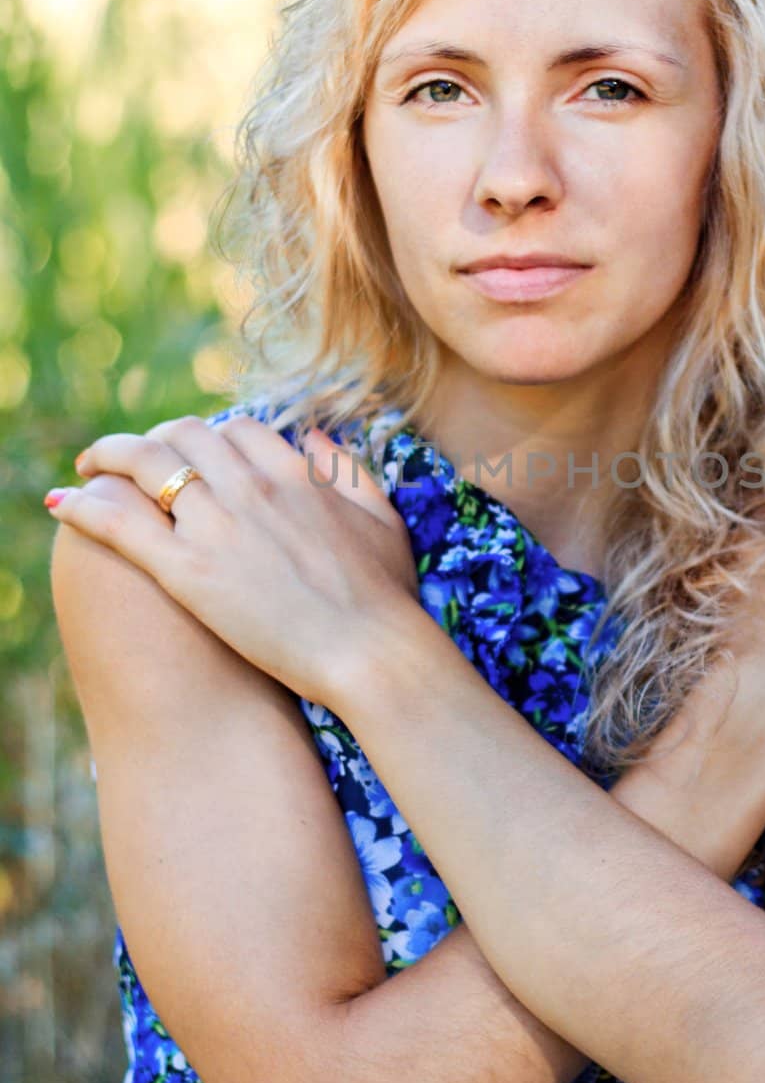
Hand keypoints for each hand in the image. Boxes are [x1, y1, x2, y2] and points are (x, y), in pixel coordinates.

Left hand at [45, 415, 420, 707]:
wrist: (372, 653)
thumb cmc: (386, 599)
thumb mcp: (381, 520)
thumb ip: (350, 472)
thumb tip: (317, 438)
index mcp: (296, 474)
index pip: (235, 429)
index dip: (209, 437)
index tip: (193, 454)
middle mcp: (251, 488)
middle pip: (185, 435)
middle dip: (153, 437)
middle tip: (132, 456)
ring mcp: (217, 526)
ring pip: (145, 465)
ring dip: (108, 457)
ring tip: (87, 467)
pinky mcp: (189, 572)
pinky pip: (120, 523)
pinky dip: (83, 507)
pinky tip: (60, 505)